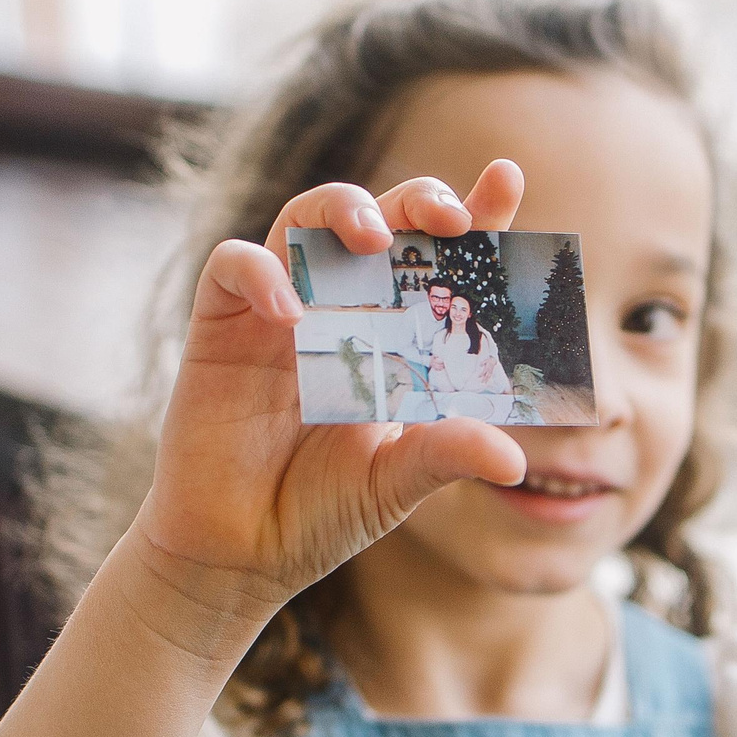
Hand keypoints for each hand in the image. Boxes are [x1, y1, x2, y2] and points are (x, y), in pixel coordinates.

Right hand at [130, 162, 528, 618]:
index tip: (506, 181)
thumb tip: (515, 459)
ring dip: (341, 209)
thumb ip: (445, 456)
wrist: (241, 555)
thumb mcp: (395, 484)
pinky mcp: (221, 326)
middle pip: (377, 218)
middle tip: (448, 218)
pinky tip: (290, 310)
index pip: (437, 257)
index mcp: (392, 334)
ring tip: (372, 237)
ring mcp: (279, 310)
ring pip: (303, 218)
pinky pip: (232, 265)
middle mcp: (339, 308)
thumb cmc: (320, 511)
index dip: (473, 212)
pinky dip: (260, 272)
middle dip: (415, 200)